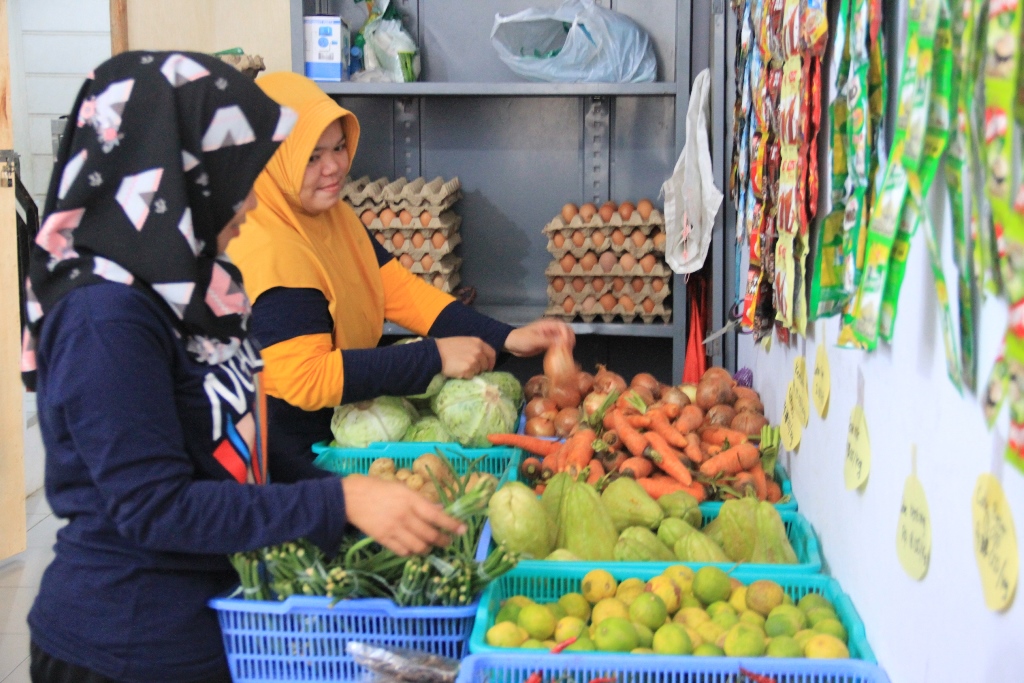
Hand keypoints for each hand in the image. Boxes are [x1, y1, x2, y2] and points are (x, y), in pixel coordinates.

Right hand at [341, 474, 466, 555]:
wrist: (350, 497)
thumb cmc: (378, 488)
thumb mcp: (402, 488)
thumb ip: (421, 501)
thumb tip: (439, 509)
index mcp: (410, 500)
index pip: (436, 515)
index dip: (452, 524)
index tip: (463, 530)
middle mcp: (404, 516)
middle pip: (430, 535)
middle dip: (443, 540)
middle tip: (448, 541)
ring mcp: (394, 529)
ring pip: (418, 547)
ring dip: (428, 548)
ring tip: (431, 546)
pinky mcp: (383, 540)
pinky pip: (403, 551)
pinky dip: (412, 552)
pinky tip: (414, 548)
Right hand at [435, 336, 496, 377]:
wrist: (436, 354)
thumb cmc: (447, 347)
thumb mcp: (464, 342)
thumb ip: (474, 347)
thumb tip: (481, 357)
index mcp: (478, 342)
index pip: (492, 353)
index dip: (491, 362)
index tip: (488, 367)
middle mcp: (478, 351)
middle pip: (486, 364)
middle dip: (481, 369)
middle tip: (472, 370)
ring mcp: (474, 361)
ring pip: (478, 371)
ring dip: (472, 372)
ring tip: (462, 368)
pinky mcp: (468, 370)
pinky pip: (471, 376)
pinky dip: (466, 375)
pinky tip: (458, 371)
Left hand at [504, 318, 574, 357]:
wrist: (511, 344)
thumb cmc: (521, 339)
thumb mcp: (534, 340)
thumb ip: (548, 341)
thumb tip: (562, 343)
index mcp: (548, 325)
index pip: (563, 327)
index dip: (568, 335)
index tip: (568, 345)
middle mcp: (551, 329)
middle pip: (566, 332)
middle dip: (569, 340)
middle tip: (569, 350)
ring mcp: (550, 336)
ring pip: (563, 339)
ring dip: (566, 345)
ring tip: (567, 354)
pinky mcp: (547, 344)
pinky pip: (558, 346)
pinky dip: (561, 350)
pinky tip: (562, 357)